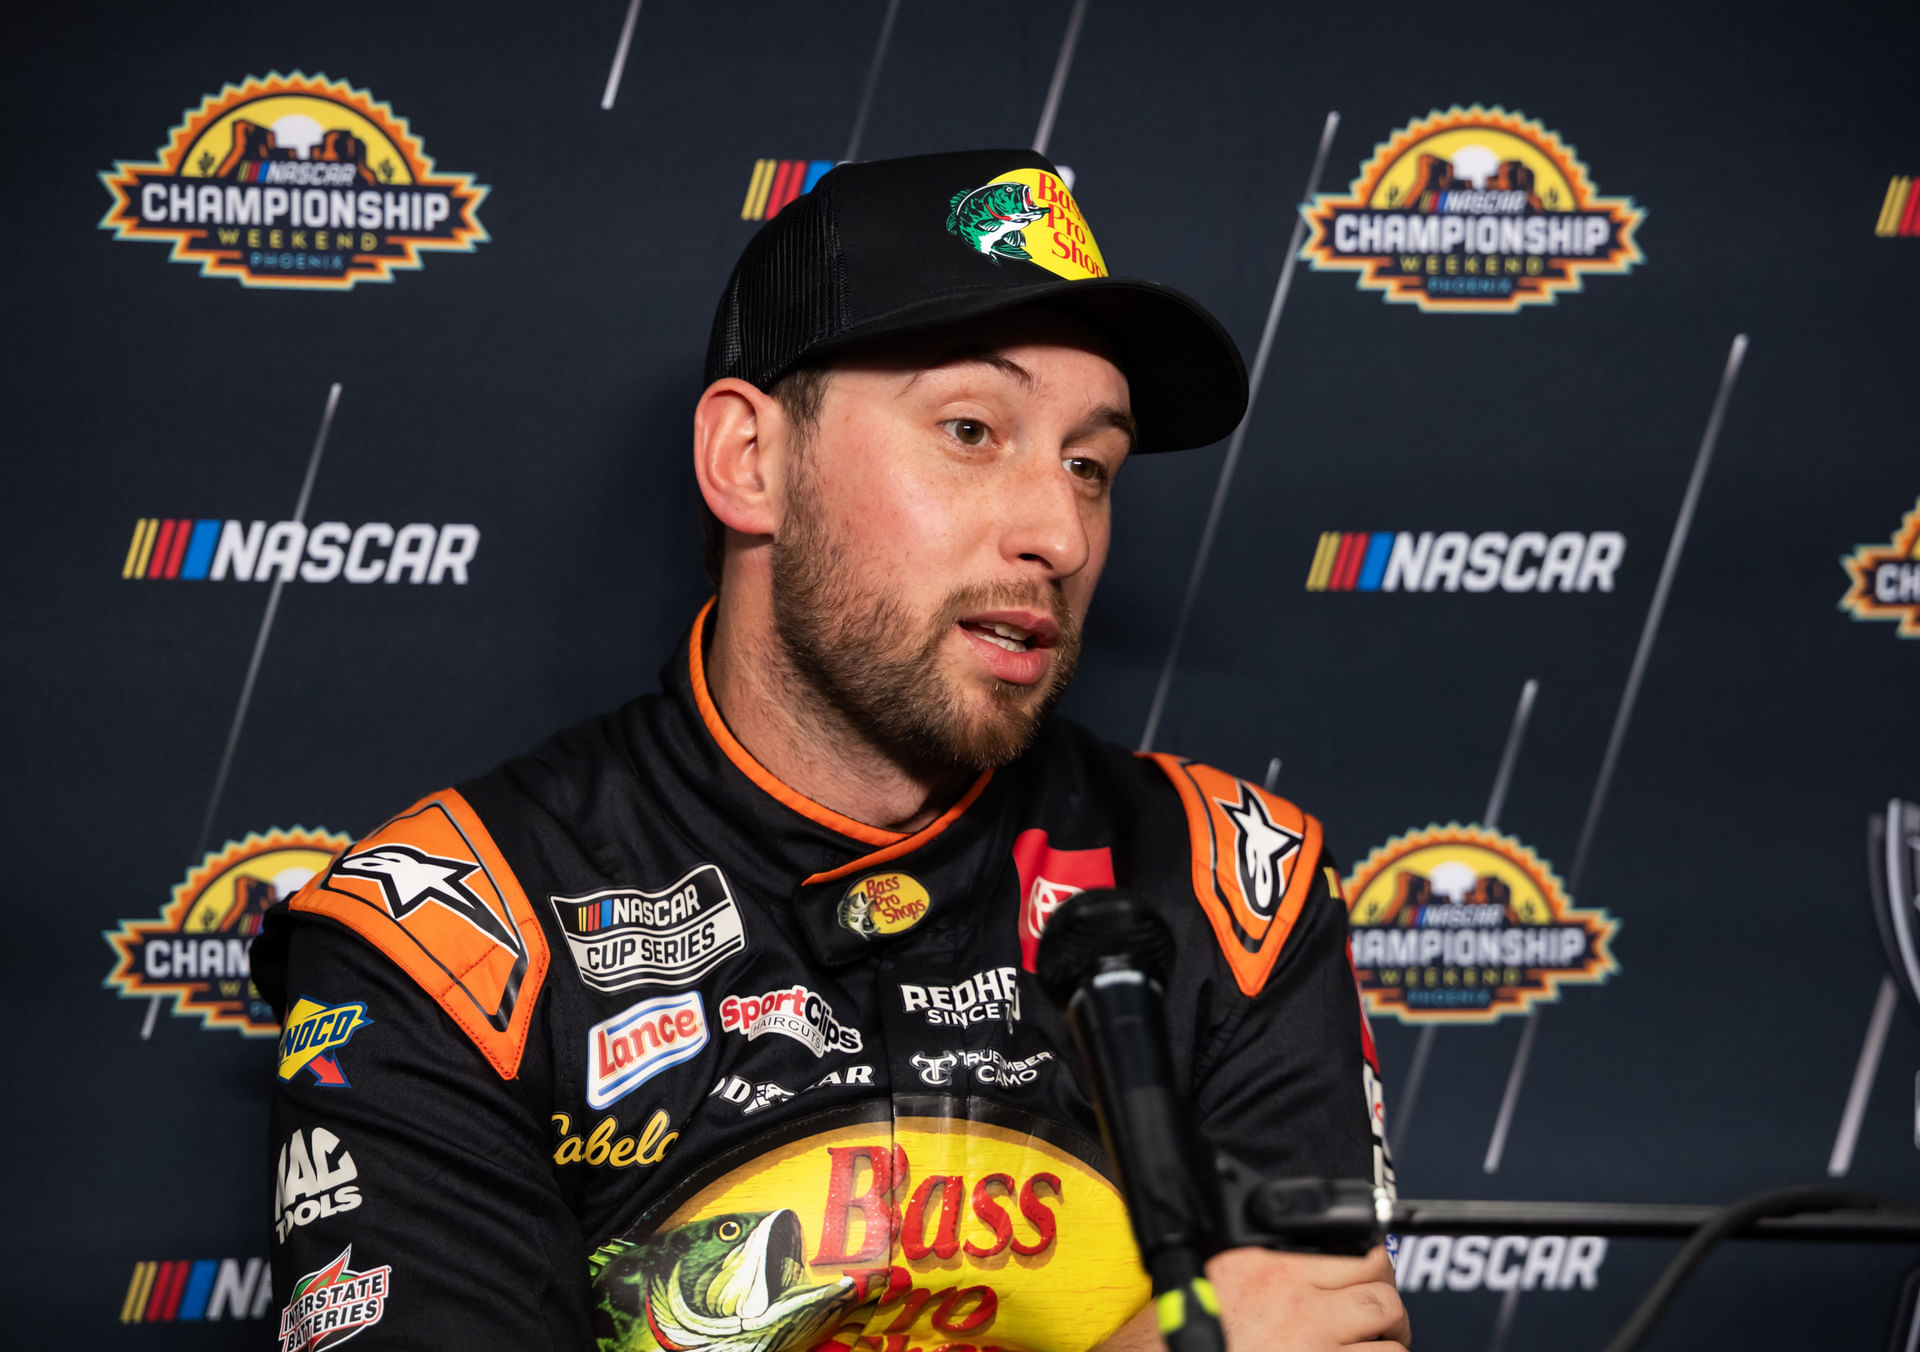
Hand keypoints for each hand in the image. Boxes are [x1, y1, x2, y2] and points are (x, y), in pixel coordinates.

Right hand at [1095, 1245, 1409, 1349]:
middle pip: (1381, 1293)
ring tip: (1379, 1350)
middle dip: (1390, 1308)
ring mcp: (1314, 1345)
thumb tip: (1292, 1256)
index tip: (1374, 1274)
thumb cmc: (1177, 1334)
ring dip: (1389, 1346)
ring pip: (1390, 1341)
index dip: (1375, 1266)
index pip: (1355, 1252)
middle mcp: (1297, 1302)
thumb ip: (1260, 1262)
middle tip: (1386, 1320)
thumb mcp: (1217, 1275)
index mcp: (1271, 1265)